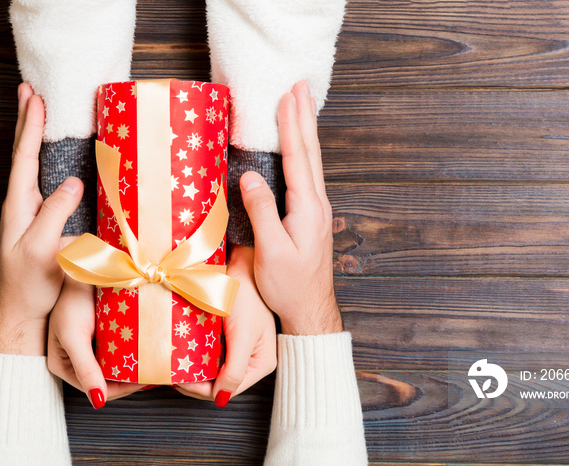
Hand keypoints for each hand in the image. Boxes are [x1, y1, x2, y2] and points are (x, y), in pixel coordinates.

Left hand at [0, 83, 83, 354]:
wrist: (22, 312)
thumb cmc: (29, 284)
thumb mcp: (41, 249)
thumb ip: (54, 214)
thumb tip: (74, 181)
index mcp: (19, 206)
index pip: (24, 158)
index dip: (31, 127)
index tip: (37, 99)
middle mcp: (22, 204)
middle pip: (23, 155)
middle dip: (26, 122)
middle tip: (29, 92)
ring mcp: (32, 213)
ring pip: (33, 167)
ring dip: (35, 138)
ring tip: (40, 115)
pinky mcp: (46, 224)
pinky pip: (47, 184)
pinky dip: (50, 163)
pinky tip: (60, 161)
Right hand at [47, 271, 146, 408]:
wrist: (78, 267)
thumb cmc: (69, 301)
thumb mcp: (73, 336)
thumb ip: (85, 368)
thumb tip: (98, 402)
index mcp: (66, 366)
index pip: (98, 389)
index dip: (123, 390)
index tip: (146, 382)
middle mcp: (79, 359)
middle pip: (109, 379)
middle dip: (132, 379)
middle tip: (158, 373)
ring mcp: (92, 345)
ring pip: (117, 364)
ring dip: (136, 365)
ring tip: (158, 362)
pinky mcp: (104, 332)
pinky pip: (122, 347)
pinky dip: (135, 349)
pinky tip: (151, 347)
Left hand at [175, 245, 276, 406]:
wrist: (243, 262)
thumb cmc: (247, 295)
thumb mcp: (243, 335)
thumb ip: (235, 370)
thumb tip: (221, 399)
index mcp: (261, 364)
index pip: (227, 390)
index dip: (200, 389)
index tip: (177, 379)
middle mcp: (251, 360)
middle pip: (218, 382)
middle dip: (194, 381)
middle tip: (170, 373)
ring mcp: (239, 348)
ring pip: (212, 370)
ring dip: (192, 369)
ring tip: (172, 363)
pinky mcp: (228, 336)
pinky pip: (209, 354)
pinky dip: (194, 355)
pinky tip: (180, 351)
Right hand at [239, 81, 342, 335]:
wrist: (310, 309)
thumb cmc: (289, 285)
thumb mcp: (271, 251)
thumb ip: (262, 212)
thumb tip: (251, 178)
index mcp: (308, 209)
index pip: (299, 158)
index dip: (292, 126)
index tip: (288, 96)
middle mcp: (317, 205)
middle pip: (310, 152)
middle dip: (304, 117)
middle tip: (302, 87)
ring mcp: (316, 210)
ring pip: (311, 162)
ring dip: (306, 131)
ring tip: (303, 106)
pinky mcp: (311, 217)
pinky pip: (307, 175)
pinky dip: (303, 152)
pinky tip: (300, 147)